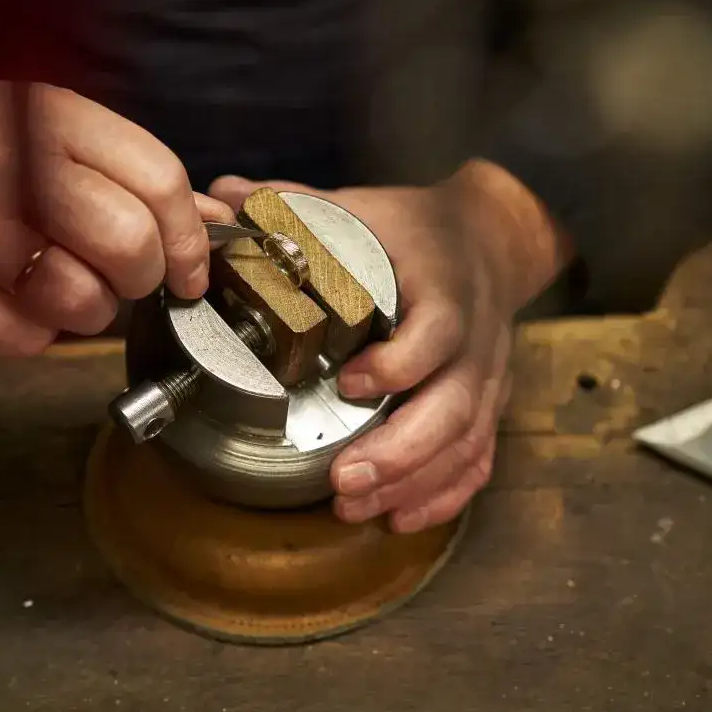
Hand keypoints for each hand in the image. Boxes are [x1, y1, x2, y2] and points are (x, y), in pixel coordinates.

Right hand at [0, 80, 233, 354]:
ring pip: (85, 301)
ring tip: (49, 282)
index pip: (160, 181)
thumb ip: (131, 172)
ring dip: (85, 311)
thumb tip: (213, 219)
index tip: (188, 272)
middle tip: (114, 276)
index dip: (189, 240)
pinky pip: (25, 339)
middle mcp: (16, 164)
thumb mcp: (52, 133)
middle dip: (140, 279)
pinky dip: (27, 332)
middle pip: (131, 245)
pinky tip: (2, 297)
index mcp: (54, 118)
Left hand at [209, 163, 565, 532]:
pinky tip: (399, 516)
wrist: (490, 239)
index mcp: (445, 289)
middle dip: (400, 453)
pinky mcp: (488, 406)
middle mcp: (474, 341)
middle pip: (455, 409)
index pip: (438, 334)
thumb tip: (220, 194)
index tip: (350, 383)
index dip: (399, 366)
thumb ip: (296, 205)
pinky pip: (478, 460)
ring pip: (466, 444)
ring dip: (413, 483)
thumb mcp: (364, 207)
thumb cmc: (417, 230)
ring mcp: (486, 379)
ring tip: (355, 505)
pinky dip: (443, 496)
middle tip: (342, 479)